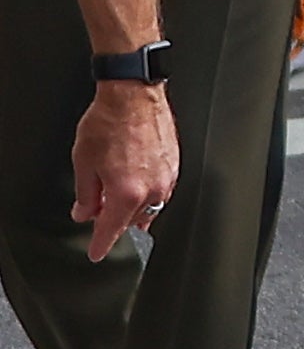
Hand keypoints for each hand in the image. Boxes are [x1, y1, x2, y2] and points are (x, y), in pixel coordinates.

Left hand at [72, 83, 176, 261]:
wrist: (134, 95)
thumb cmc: (110, 123)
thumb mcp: (83, 163)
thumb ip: (85, 194)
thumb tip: (85, 211)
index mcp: (127, 193)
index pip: (111, 230)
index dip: (101, 245)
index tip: (96, 252)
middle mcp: (152, 189)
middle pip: (132, 220)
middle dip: (114, 219)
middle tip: (97, 210)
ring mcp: (167, 177)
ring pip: (150, 207)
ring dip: (133, 207)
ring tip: (117, 195)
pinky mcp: (175, 164)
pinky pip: (162, 190)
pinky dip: (147, 193)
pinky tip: (135, 181)